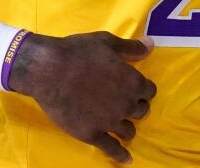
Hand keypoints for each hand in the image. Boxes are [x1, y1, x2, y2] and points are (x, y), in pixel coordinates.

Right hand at [10, 31, 157, 163]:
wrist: (49, 70)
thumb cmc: (79, 52)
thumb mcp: (108, 42)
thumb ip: (131, 48)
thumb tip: (151, 45)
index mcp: (133, 82)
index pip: (149, 91)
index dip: (142, 89)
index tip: (135, 89)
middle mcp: (126, 104)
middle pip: (141, 111)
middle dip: (135, 107)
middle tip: (125, 104)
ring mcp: (109, 121)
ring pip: (129, 131)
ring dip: (128, 128)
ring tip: (122, 127)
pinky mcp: (92, 134)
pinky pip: (111, 149)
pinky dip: (120, 155)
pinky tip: (126, 160)